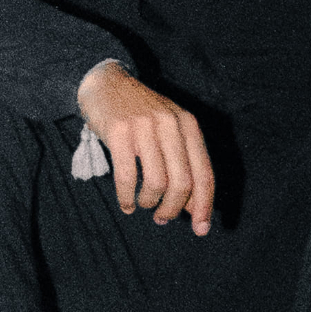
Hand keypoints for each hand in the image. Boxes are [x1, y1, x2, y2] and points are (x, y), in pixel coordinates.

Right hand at [75, 62, 213, 230]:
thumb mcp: (169, 132)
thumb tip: (196, 209)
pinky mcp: (119, 131)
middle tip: (163, 218)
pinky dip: (127, 197)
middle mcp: (170, 124)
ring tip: (144, 205)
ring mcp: (144, 126)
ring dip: (150, 202)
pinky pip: (127, 176)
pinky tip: (127, 204)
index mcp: (188, 125)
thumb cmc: (140, 114)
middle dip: (174, 209)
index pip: (204, 174)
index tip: (201, 229)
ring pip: (156, 182)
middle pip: (182, 182)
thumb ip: (184, 165)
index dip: (205, 206)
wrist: (106, 82)